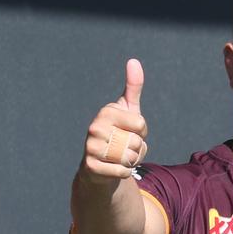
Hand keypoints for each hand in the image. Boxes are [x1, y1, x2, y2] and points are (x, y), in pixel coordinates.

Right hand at [80, 58, 147, 183]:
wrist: (101, 165)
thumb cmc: (118, 134)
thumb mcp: (128, 110)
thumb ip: (133, 87)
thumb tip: (134, 61)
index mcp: (106, 112)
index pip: (141, 125)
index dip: (142, 133)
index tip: (130, 132)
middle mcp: (95, 127)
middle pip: (136, 143)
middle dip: (137, 149)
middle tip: (125, 147)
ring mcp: (91, 147)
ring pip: (130, 158)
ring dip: (132, 161)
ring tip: (121, 157)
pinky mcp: (91, 166)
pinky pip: (122, 171)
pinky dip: (125, 172)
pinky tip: (115, 168)